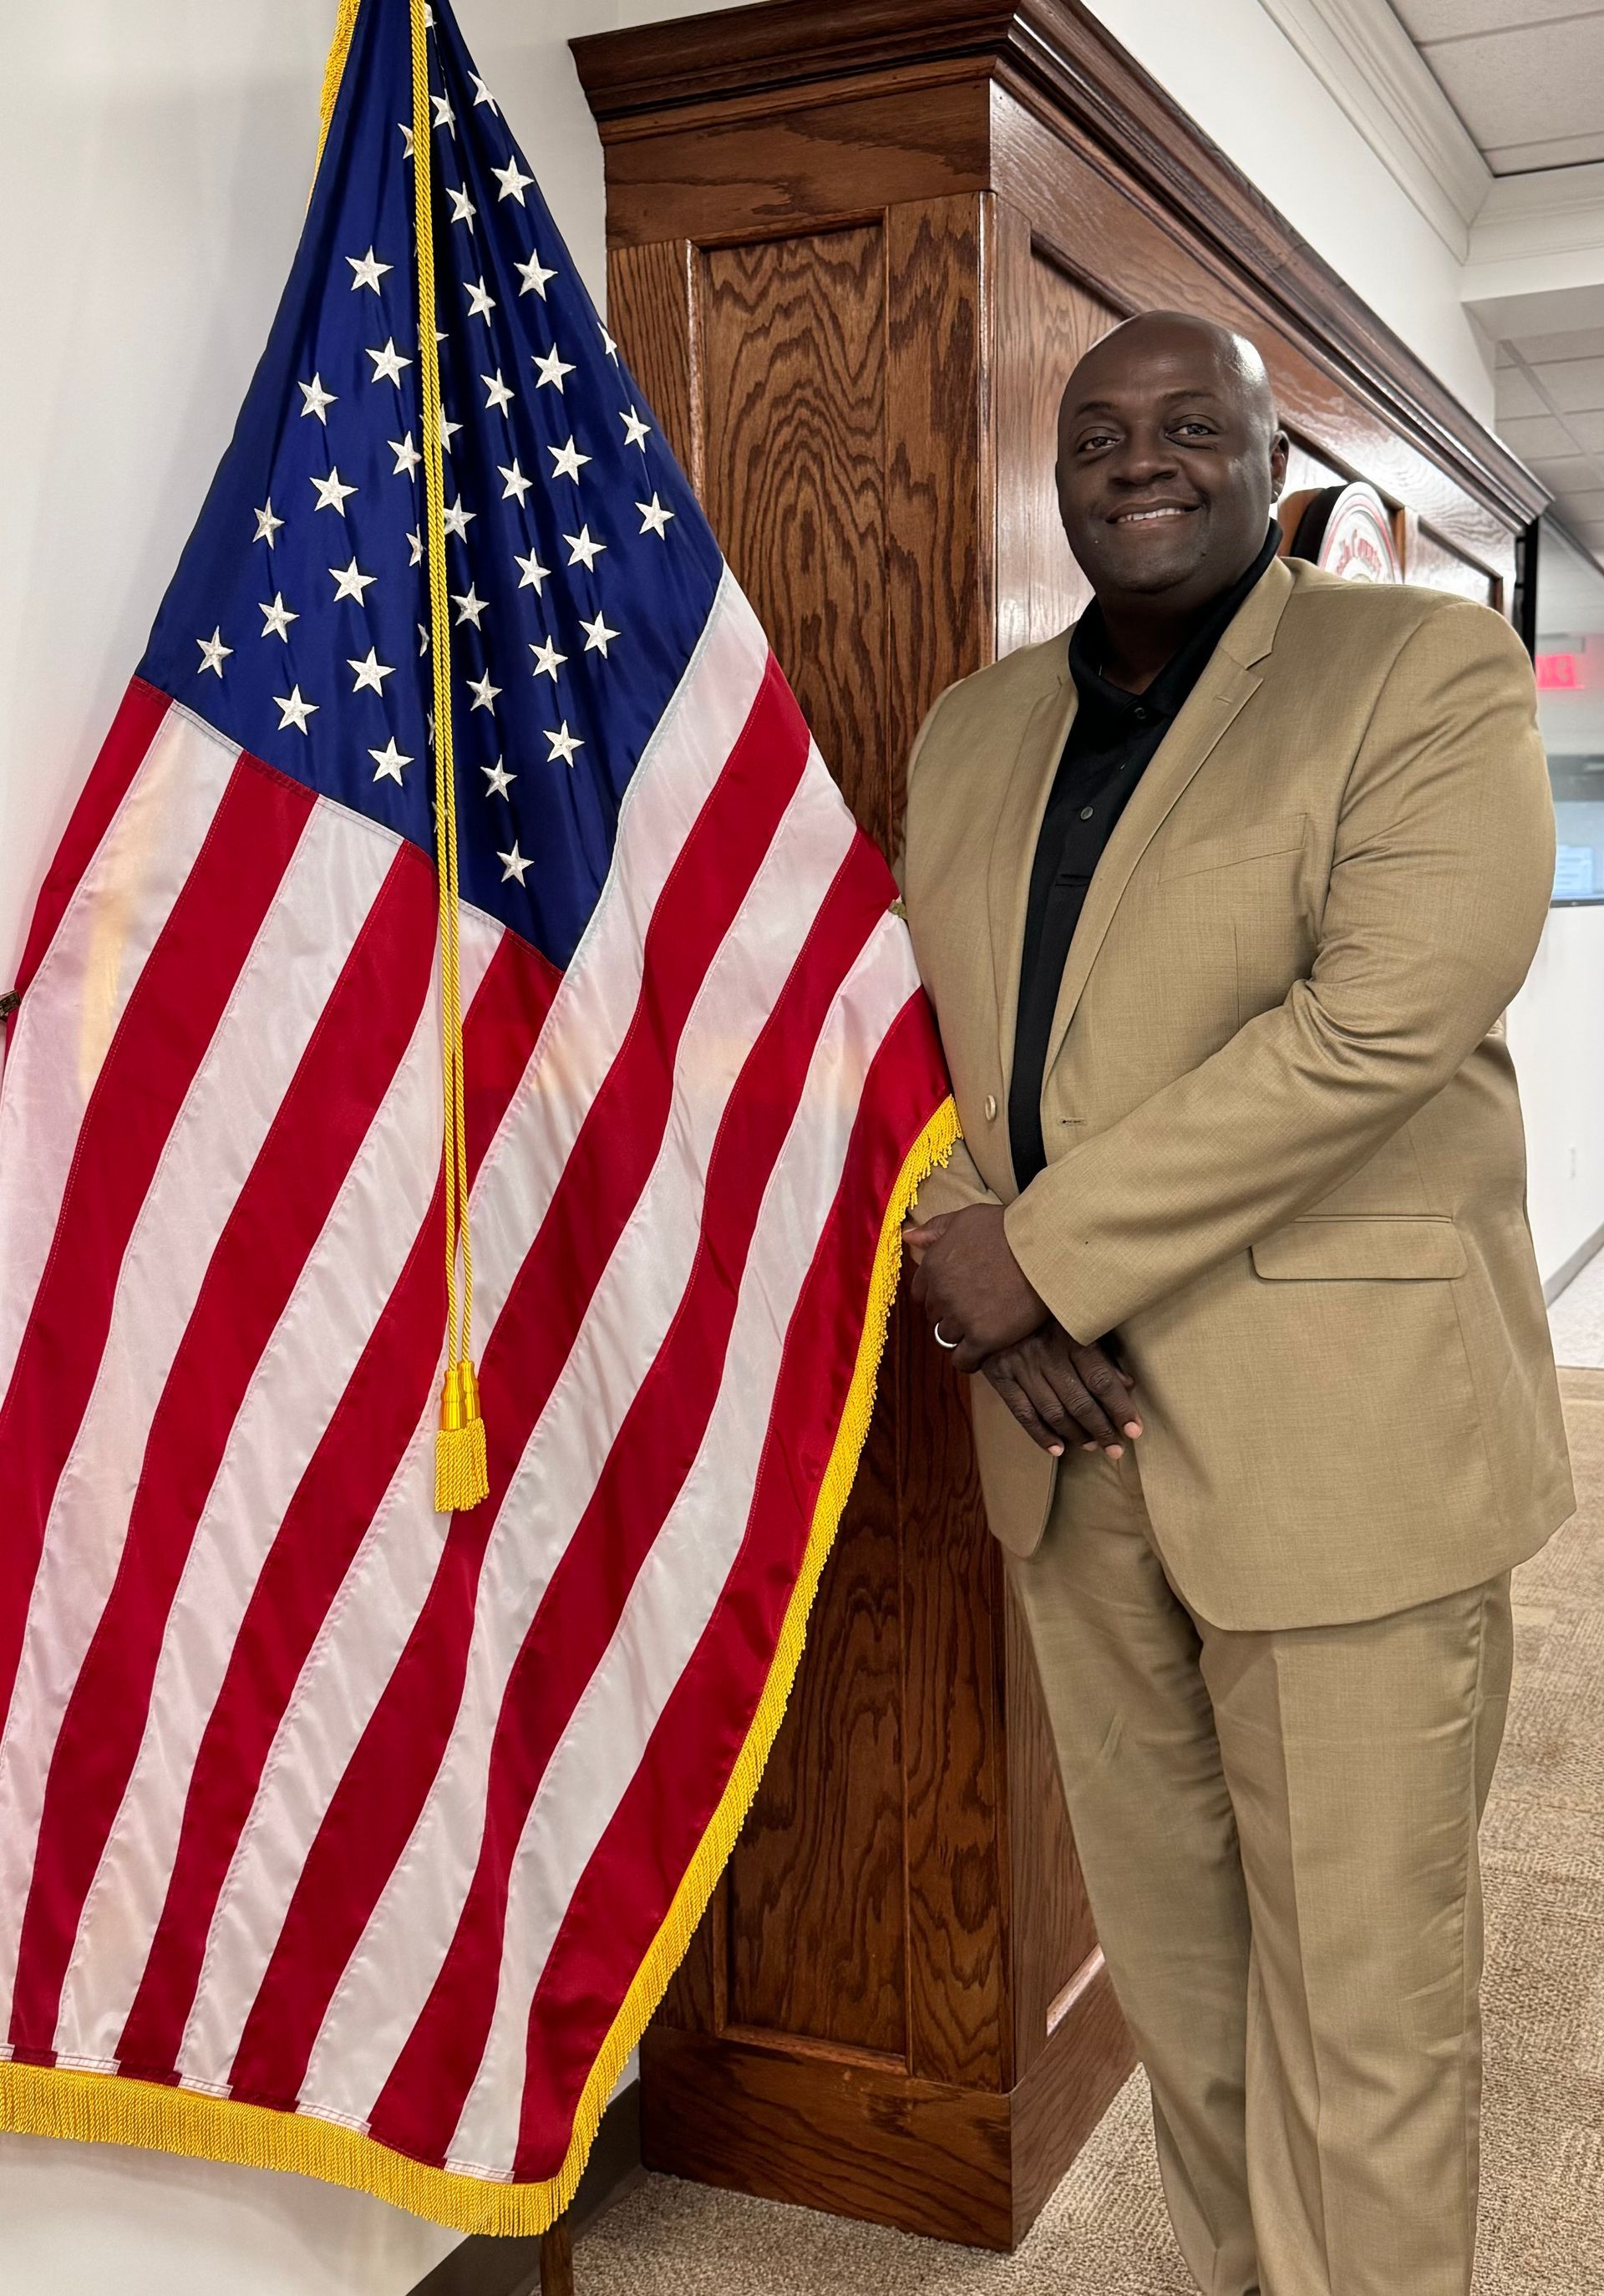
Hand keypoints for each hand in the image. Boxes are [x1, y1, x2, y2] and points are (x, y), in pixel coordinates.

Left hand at [904, 1204, 1047, 1369]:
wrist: (1045, 1252)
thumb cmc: (1009, 1230)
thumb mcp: (967, 1219)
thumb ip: (936, 1229)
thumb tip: (908, 1237)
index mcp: (934, 1265)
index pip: (921, 1292)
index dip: (938, 1294)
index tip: (955, 1294)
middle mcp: (942, 1294)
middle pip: (935, 1315)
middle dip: (950, 1313)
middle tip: (975, 1309)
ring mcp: (960, 1318)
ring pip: (947, 1337)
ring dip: (961, 1335)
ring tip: (983, 1327)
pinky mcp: (982, 1339)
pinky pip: (963, 1360)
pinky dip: (969, 1359)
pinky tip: (981, 1353)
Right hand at [982, 1325, 1141, 1459]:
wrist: (992, 1295)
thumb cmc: (1044, 1311)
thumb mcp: (1075, 1322)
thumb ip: (1101, 1352)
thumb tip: (1127, 1384)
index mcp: (1070, 1336)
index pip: (1101, 1380)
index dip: (1119, 1408)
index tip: (1134, 1429)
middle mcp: (1046, 1353)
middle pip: (1079, 1401)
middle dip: (1101, 1430)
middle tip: (1116, 1449)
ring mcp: (1020, 1366)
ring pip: (1053, 1411)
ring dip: (1075, 1434)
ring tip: (1092, 1447)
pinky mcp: (999, 1375)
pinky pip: (1022, 1413)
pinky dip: (1040, 1435)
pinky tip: (1057, 1449)